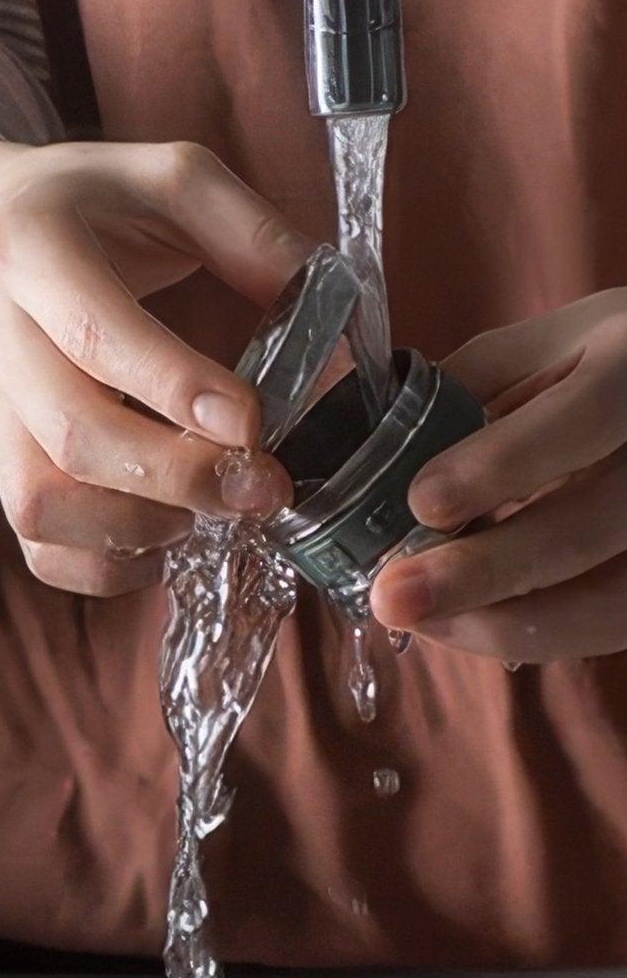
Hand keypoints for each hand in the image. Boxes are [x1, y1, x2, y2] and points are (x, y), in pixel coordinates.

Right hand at [0, 132, 312, 596]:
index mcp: (34, 250)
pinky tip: (160, 544)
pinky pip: (31, 540)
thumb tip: (332, 319)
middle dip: (180, 477)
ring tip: (204, 511)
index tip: (252, 422)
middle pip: (73, 434)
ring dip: (138, 527)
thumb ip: (254, 237)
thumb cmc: (94, 204)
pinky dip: (99, 565)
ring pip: (42, 501)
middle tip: (263, 487)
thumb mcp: (174, 180)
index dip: (177, 387)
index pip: (96, 334)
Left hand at [370, 291, 626, 661]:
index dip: (501, 465)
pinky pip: (614, 622)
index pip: (581, 418)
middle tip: (394, 597)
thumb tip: (375, 454)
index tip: (421, 502)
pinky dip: (539, 631)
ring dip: (505, 624)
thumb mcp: (543, 346)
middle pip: (589, 526)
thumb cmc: (603, 361)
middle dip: (483, 572)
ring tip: (423, 621)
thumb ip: (467, 387)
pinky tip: (473, 623)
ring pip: (612, 600)